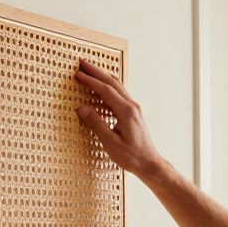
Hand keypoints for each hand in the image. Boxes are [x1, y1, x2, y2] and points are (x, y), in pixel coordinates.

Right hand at [74, 58, 163, 178]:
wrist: (149, 163)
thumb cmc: (131, 156)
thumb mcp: (110, 143)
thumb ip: (96, 124)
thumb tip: (82, 108)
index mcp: (126, 112)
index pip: (106, 90)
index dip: (91, 81)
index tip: (78, 74)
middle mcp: (132, 106)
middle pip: (113, 83)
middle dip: (96, 72)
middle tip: (82, 62)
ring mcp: (134, 109)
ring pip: (117, 87)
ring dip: (103, 77)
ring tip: (90, 71)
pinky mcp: (133, 113)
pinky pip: (119, 94)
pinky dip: (108, 87)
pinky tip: (101, 89)